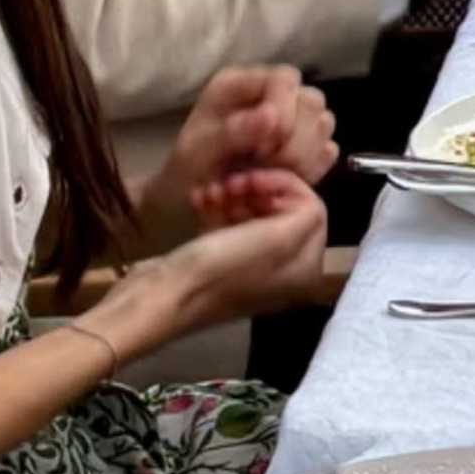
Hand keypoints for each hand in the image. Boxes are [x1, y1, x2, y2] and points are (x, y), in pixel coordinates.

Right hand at [101, 172, 333, 353]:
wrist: (163, 297)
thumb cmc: (221, 268)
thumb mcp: (275, 238)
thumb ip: (305, 215)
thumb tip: (306, 201)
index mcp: (305, 269)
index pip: (311, 209)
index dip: (284, 186)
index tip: (252, 176)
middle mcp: (284, 271)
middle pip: (281, 211)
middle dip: (256, 190)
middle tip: (230, 181)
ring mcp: (250, 268)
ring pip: (252, 215)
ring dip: (232, 196)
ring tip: (209, 191)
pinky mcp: (219, 264)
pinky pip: (227, 226)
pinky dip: (215, 209)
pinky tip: (199, 200)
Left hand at [170, 60, 337, 212]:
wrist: (187, 201)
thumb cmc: (187, 171)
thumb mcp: (198, 152)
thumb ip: (232, 133)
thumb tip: (272, 116)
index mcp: (241, 85)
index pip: (284, 79)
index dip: (284, 111)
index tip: (263, 148)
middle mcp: (270, 95)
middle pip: (312, 101)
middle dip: (295, 140)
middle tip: (265, 165)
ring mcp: (291, 119)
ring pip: (324, 124)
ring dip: (304, 155)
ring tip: (271, 174)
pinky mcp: (304, 145)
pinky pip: (327, 149)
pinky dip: (312, 168)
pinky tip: (286, 180)